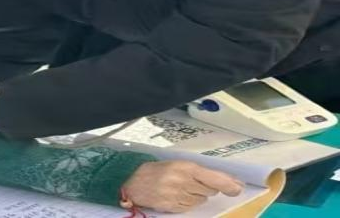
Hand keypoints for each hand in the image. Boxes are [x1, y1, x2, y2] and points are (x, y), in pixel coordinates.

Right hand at [121, 161, 242, 213]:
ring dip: (196, 195)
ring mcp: (179, 196)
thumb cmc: (155, 171)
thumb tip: (227, 181)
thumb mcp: (176, 164)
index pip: (214, 178)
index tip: (239, 187)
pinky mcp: (175, 207)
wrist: (133, 184)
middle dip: (206, 188)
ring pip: (201, 200)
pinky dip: (188, 202)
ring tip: (180, 188)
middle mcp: (184, 182)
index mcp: (185, 167)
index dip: (229, 184)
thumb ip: (198, 172)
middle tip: (192, 182)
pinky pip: (191, 206)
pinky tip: (176, 195)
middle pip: (210, 190)